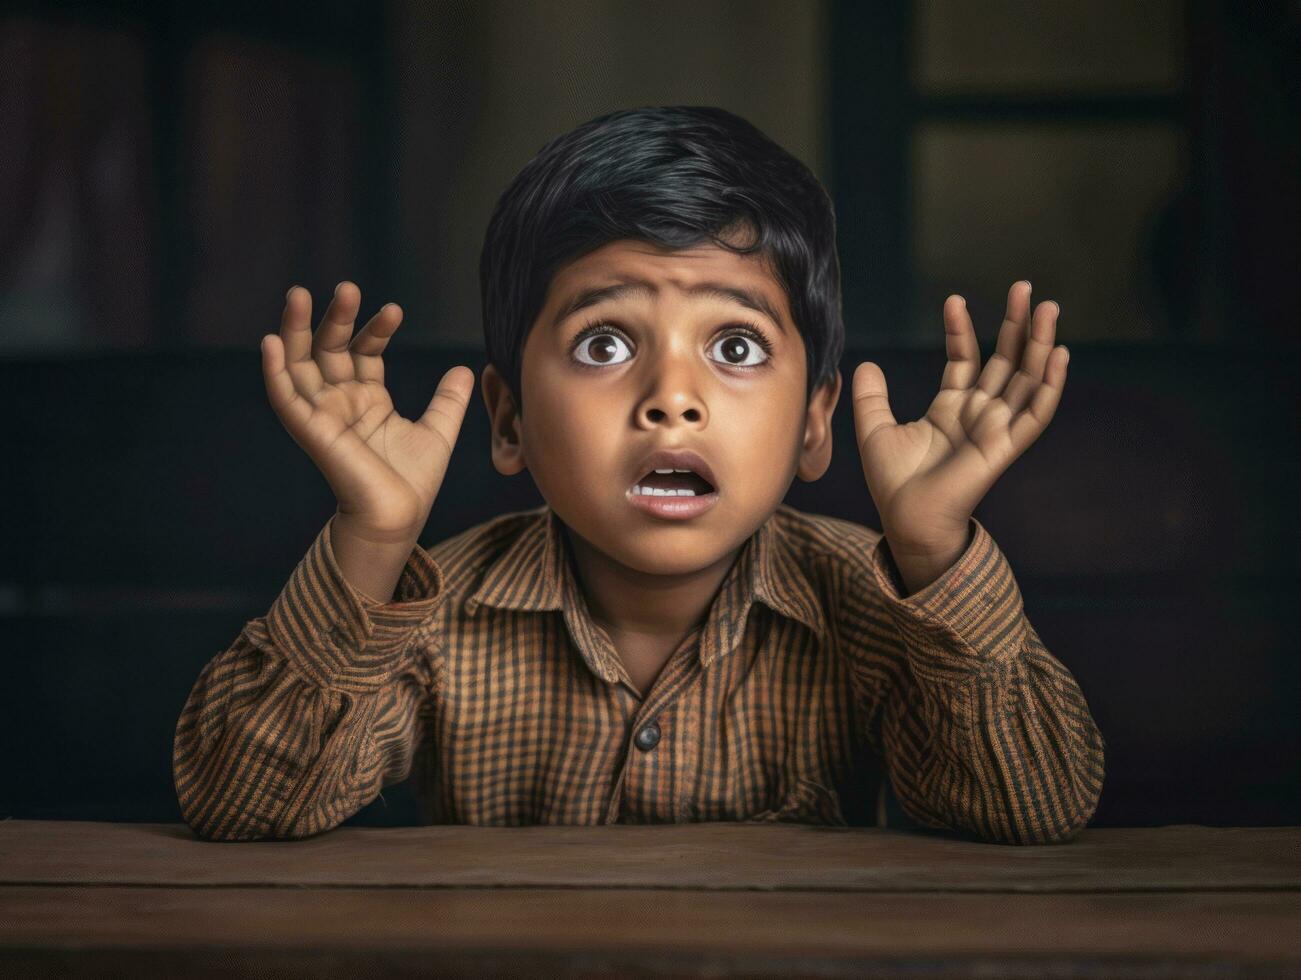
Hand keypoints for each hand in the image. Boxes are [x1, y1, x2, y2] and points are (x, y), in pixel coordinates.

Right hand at [261, 281, 474, 538]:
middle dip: (336, 318)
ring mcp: (323, 414)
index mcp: (368, 400)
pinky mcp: (310, 431)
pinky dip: (274, 370)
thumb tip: (465, 368)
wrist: (398, 518)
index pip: (364, 352)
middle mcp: (341, 402)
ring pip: (300, 364)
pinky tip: (271, 340)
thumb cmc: (412, 483)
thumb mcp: (438, 432)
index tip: (395, 310)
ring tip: (299, 294)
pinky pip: (285, 397)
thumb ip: (448, 401)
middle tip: (348, 287)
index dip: (376, 329)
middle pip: (329, 349)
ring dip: (296, 329)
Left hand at [852, 281, 1067, 557]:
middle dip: (1015, 325)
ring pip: (1026, 378)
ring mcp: (996, 428)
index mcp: (951, 408)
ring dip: (1039, 343)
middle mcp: (978, 414)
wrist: (906, 520)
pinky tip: (1058, 354)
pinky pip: (1035, 413)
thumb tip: (865, 364)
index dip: (960, 330)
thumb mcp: (876, 429)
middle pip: (1005, 360)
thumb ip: (872, 397)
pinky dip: (1049, 385)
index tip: (954, 299)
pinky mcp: (1006, 446)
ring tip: (1046, 307)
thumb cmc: (893, 483)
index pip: (964, 359)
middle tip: (1023, 287)